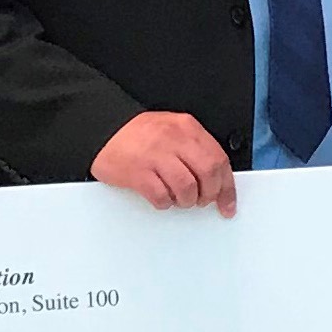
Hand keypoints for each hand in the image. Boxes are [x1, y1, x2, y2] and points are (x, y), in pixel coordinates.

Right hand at [91, 112, 236, 217]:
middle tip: (202, 201)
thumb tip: (216, 178)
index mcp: (187, 128)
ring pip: (187, 187)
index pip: (219, 159)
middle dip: (209, 194)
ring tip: (180, 199)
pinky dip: (165, 203)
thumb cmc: (140, 134)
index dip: (227, 187)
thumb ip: (195, 149)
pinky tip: (162, 198)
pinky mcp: (138, 172)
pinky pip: (161, 196)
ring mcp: (155, 155)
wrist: (104, 129)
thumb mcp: (173, 131)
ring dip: (187, 201)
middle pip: (207, 173)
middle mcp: (174, 139)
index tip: (227, 203)